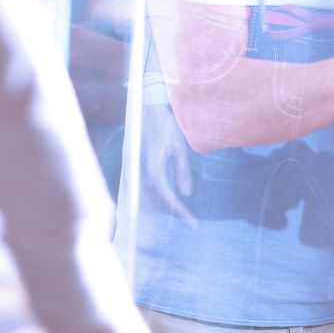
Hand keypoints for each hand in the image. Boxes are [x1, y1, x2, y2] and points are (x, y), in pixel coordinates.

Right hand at [143, 104, 197, 227]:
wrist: (148, 109)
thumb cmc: (165, 126)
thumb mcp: (178, 147)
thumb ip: (182, 171)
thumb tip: (186, 194)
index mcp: (153, 169)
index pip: (167, 197)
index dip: (179, 211)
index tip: (192, 222)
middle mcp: (144, 172)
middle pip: (159, 200)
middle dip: (175, 212)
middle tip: (191, 222)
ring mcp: (141, 170)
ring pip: (154, 195)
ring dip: (168, 206)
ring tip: (184, 215)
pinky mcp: (142, 166)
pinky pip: (152, 187)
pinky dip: (162, 196)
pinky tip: (172, 199)